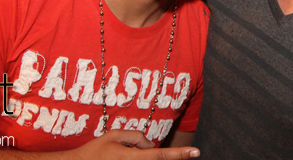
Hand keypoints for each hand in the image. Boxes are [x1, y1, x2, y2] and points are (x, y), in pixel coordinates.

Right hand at [71, 130, 199, 159]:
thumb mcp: (114, 135)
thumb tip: (150, 146)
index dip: (180, 154)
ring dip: (139, 154)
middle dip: (145, 151)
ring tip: (119, 155)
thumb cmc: (96, 151)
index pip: (161, 156)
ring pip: (146, 159)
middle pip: (153, 158)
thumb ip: (136, 136)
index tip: (196, 152)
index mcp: (131, 158)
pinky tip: (119, 158)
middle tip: (124, 151)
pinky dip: (134, 157)